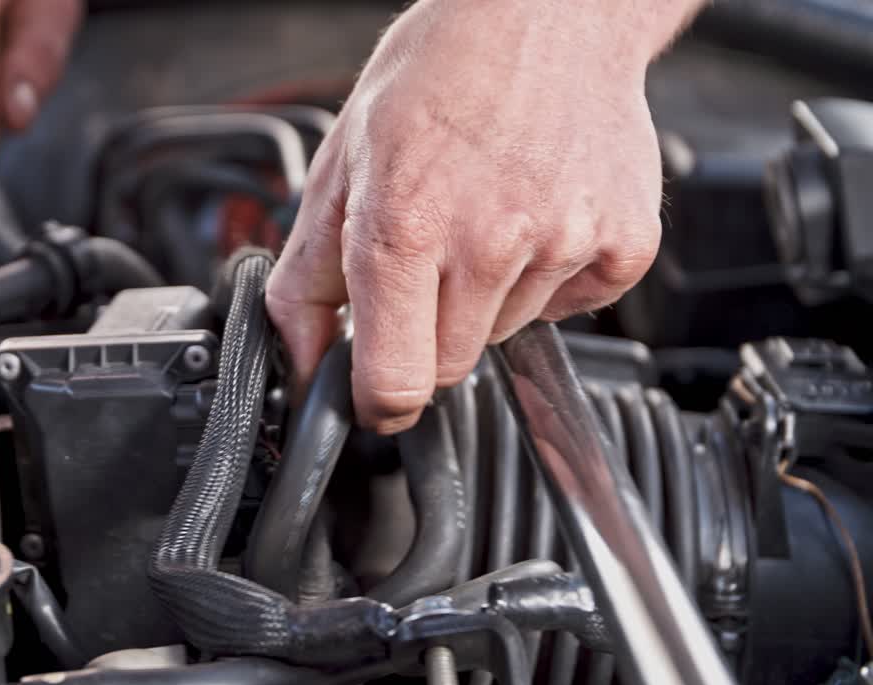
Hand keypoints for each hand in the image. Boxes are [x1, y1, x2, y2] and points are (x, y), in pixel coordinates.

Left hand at [268, 0, 699, 433]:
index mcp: (404, 228)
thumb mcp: (341, 167)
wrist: (546, 12)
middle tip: (431, 258)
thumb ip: (307, 281)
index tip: (377, 397)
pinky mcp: (626, 242)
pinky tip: (539, 216)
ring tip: (488, 214)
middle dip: (429, 332)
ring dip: (489, 299)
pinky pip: (575, 307)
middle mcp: (488, 241)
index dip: (378, 403)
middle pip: (450, 366)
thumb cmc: (440, 76)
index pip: (396, 383)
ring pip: (508, 334)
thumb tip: (300, 365)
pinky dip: (553, 279)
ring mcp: (565, 242)